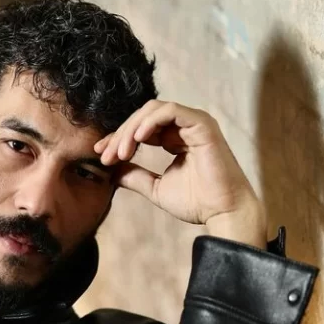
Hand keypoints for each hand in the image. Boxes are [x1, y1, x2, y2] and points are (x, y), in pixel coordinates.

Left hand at [94, 100, 266, 247]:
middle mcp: (184, 127)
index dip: (118, 139)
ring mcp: (194, 122)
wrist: (222, 212)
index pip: (140, 129)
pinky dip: (150, 121)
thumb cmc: (196, 202)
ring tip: (120, 152)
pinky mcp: (202, 123)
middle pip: (142, 117)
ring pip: (152, 110)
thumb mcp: (155, 187)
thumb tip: (112, 171)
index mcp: (175, 139)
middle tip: (106, 156)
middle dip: (120, 135)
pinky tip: (137, 138)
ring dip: (131, 129)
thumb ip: (134, 175)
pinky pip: (170, 111)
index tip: (101, 154)